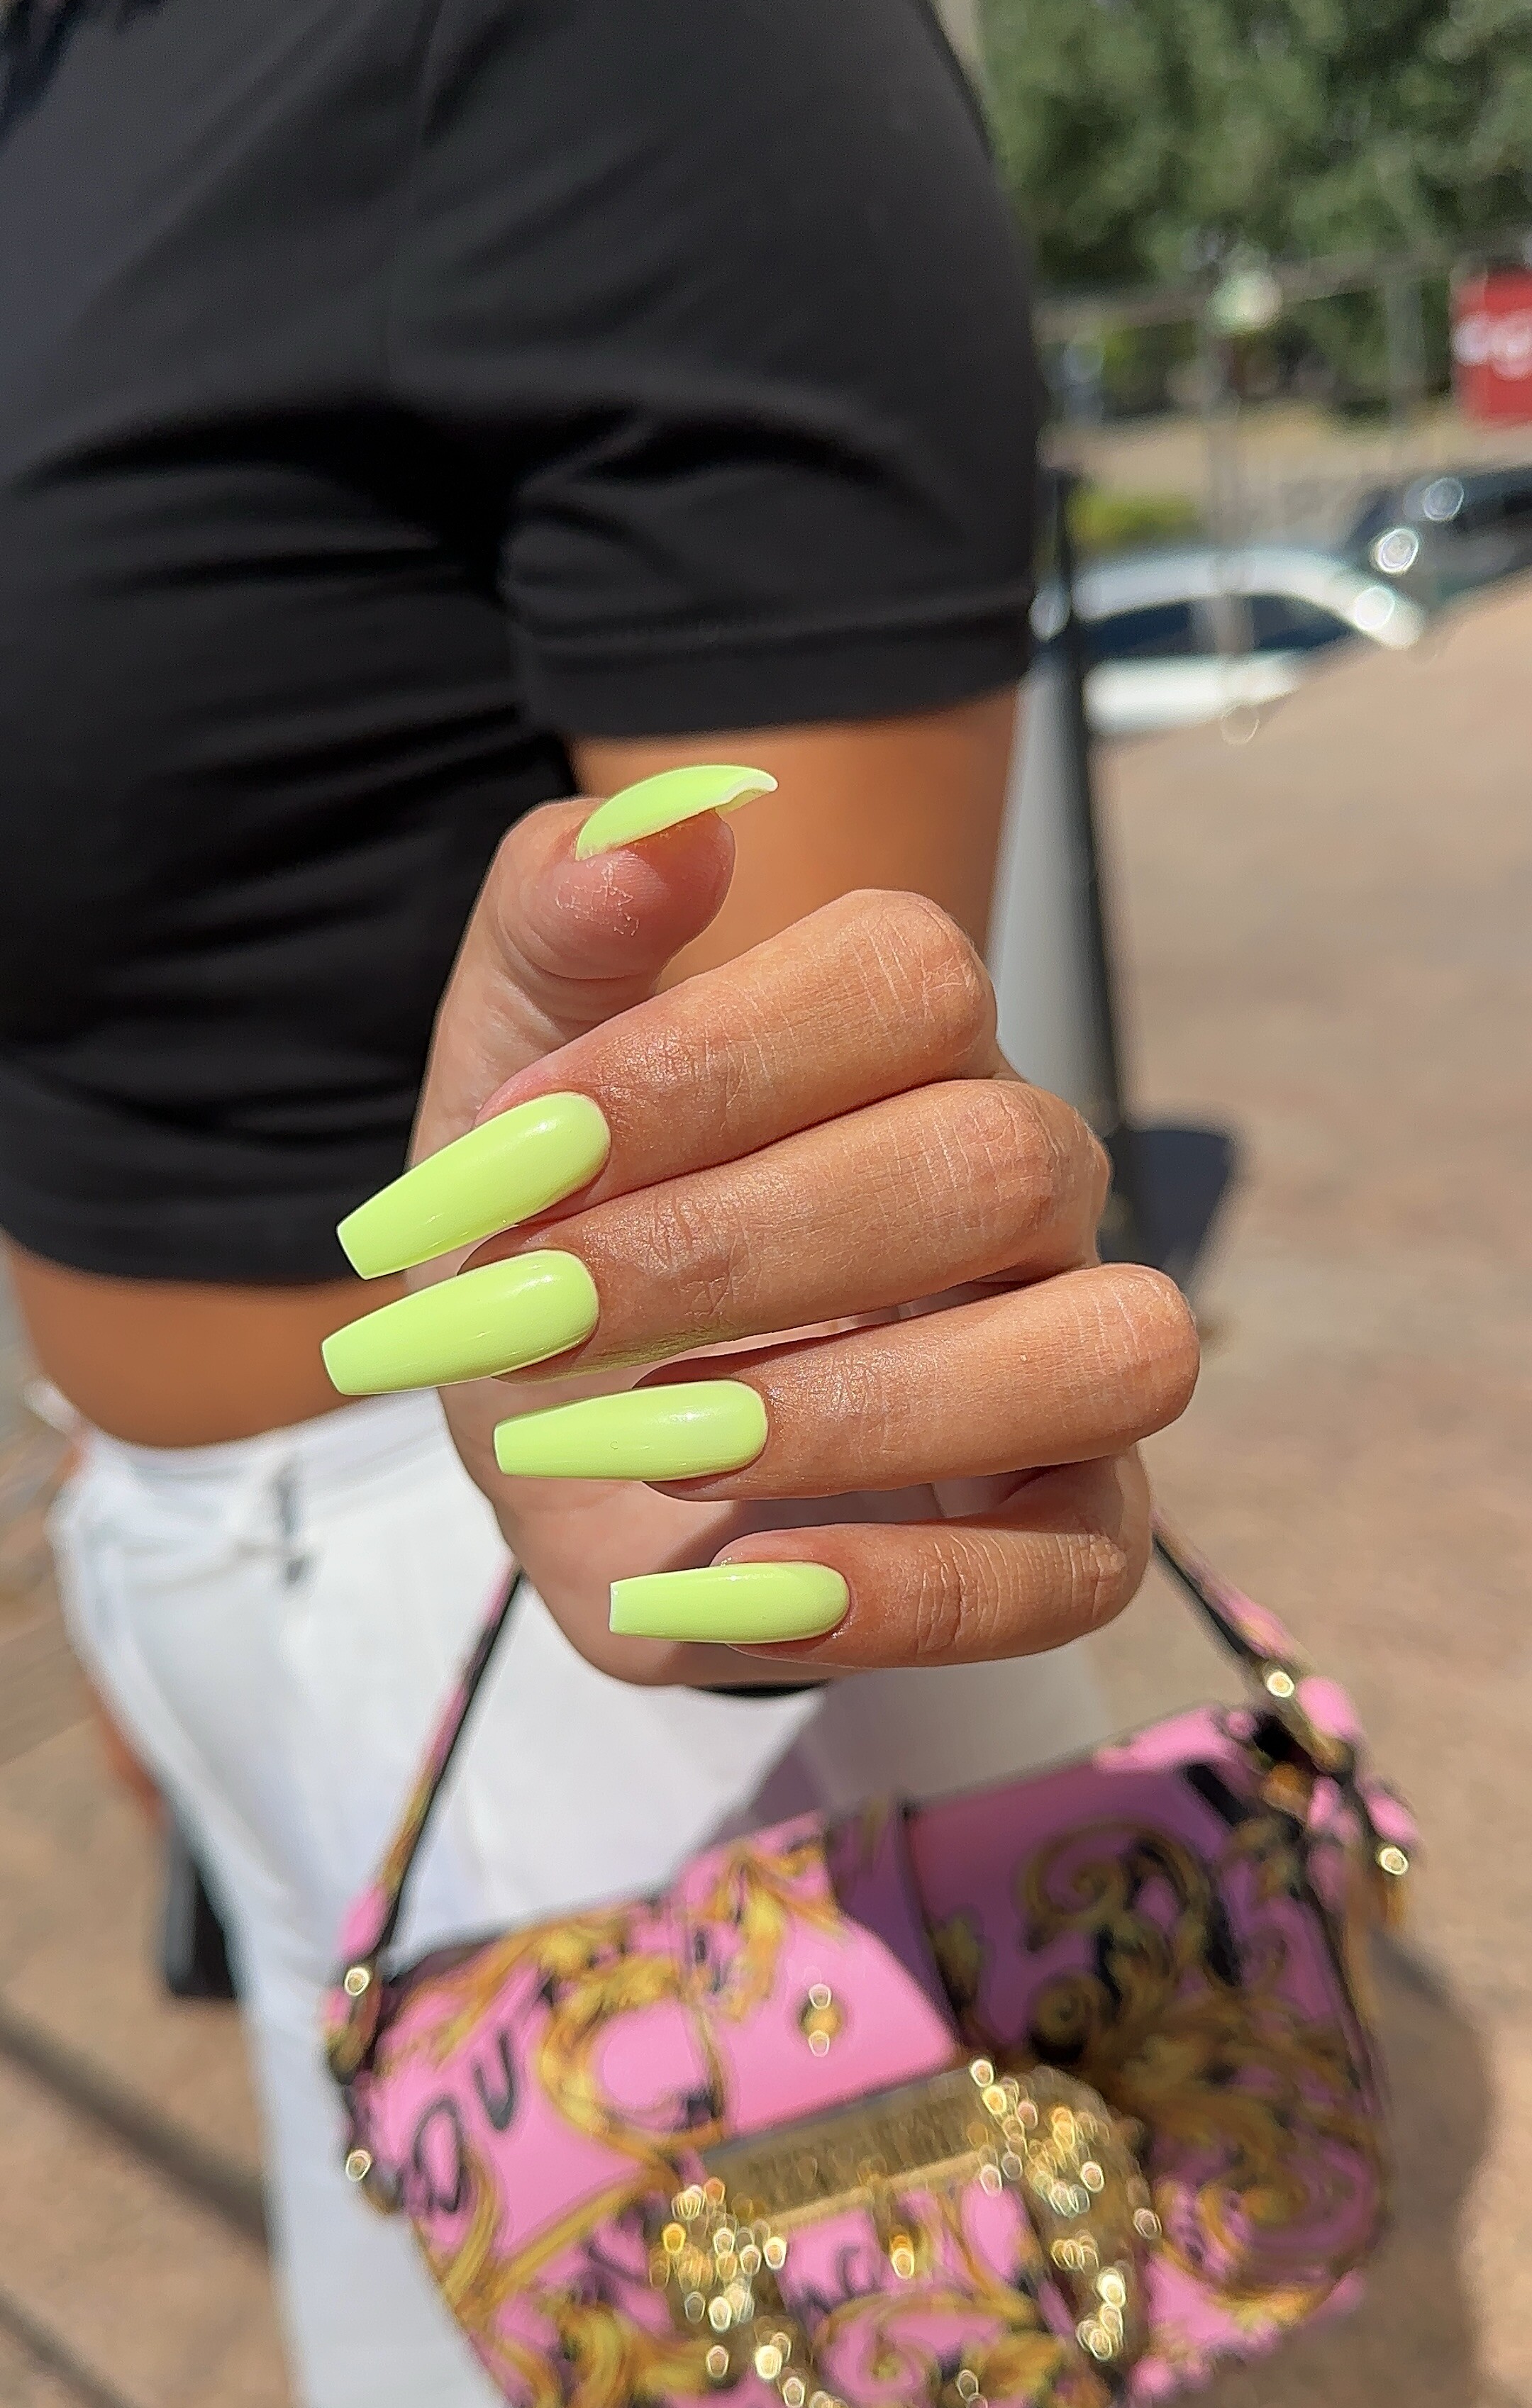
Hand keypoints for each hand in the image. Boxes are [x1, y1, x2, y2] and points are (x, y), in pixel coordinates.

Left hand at [322, 769, 1198, 1685]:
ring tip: (649, 1444)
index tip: (508, 1153)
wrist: (545, 1443)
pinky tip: (723, 1586)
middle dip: (733, 1250)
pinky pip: (1077, 1568)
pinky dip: (901, 1591)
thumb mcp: (500, 1074)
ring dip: (860, 1407)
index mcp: (910, 1043)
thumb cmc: (544, 1234)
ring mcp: (1068, 1363)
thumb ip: (562, 927)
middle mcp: (1027, 1187)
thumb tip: (671, 816)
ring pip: (1110, 1348)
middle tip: (524, 1316)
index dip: (706, 1060)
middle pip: (996, 1162)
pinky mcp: (1065, 1535)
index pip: (906, 977)